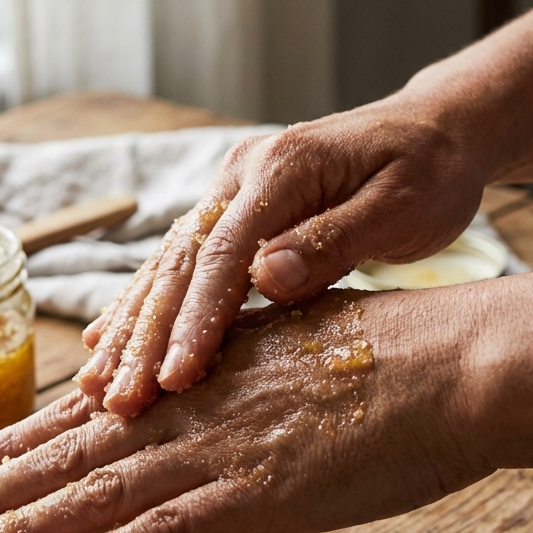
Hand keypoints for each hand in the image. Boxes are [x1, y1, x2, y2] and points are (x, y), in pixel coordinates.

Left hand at [0, 289, 494, 532]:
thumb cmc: (394, 350)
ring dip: (22, 527)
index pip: (92, 415)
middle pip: (73, 455)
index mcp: (199, 376)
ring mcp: (221, 452)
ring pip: (99, 494)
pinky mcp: (260, 496)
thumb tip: (210, 390)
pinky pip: (168, 532)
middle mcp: (194, 410)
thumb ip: (241, 373)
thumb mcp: (297, 346)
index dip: (24, 442)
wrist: (457, 361)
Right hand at [75, 97, 491, 417]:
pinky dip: (144, 308)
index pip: (224, 251)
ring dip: (132, 328)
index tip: (176, 379)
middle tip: (119, 402)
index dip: (196, 319)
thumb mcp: (402, 206)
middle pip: (180, 262)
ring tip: (97, 388)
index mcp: (282, 167)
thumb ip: (334, 241)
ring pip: (167, 266)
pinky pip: (179, 265)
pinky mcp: (232, 212)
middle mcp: (241, 174)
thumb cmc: (429, 172)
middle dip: (146, 336)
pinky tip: (111, 342)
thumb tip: (268, 279)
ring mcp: (230, 190)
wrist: (435, 130)